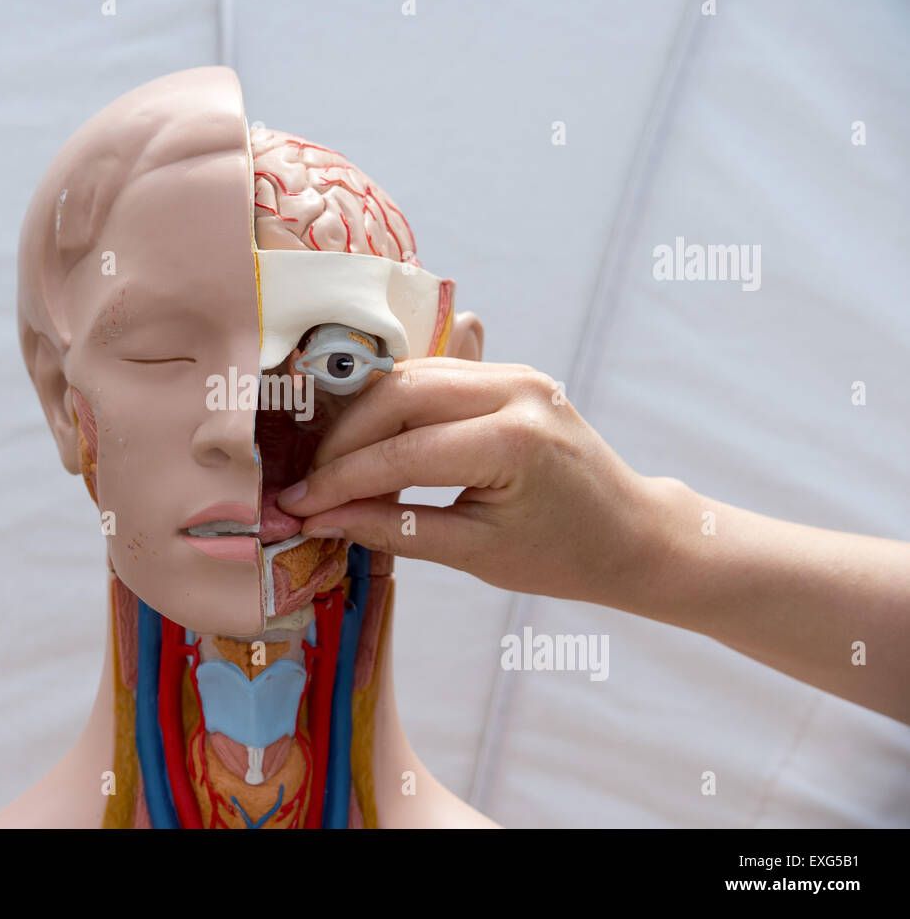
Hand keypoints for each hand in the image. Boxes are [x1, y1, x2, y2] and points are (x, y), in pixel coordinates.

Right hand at [277, 358, 676, 604]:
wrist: (632, 532)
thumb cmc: (564, 555)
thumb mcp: (475, 553)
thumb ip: (395, 529)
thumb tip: (322, 520)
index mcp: (512, 441)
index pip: (401, 452)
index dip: (340, 480)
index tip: (296, 505)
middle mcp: (515, 390)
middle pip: (398, 394)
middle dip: (343, 439)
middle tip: (309, 484)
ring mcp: (515, 373)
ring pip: (410, 376)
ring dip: (363, 418)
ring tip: (332, 467)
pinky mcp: (510, 372)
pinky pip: (434, 376)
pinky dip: (394, 407)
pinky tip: (370, 442)